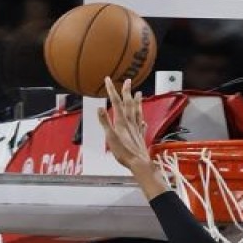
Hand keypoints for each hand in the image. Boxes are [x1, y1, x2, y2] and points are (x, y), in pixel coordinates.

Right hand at [97, 78, 167, 195]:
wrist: (139, 163)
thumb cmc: (123, 152)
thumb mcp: (110, 137)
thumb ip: (105, 122)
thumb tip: (99, 108)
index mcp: (122, 121)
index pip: (116, 102)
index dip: (112, 90)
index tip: (108, 79)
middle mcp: (130, 123)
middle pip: (129, 104)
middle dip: (127, 91)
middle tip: (128, 80)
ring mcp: (137, 129)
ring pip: (137, 112)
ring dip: (138, 102)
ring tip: (140, 93)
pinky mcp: (140, 136)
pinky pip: (142, 125)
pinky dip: (142, 120)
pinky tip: (144, 120)